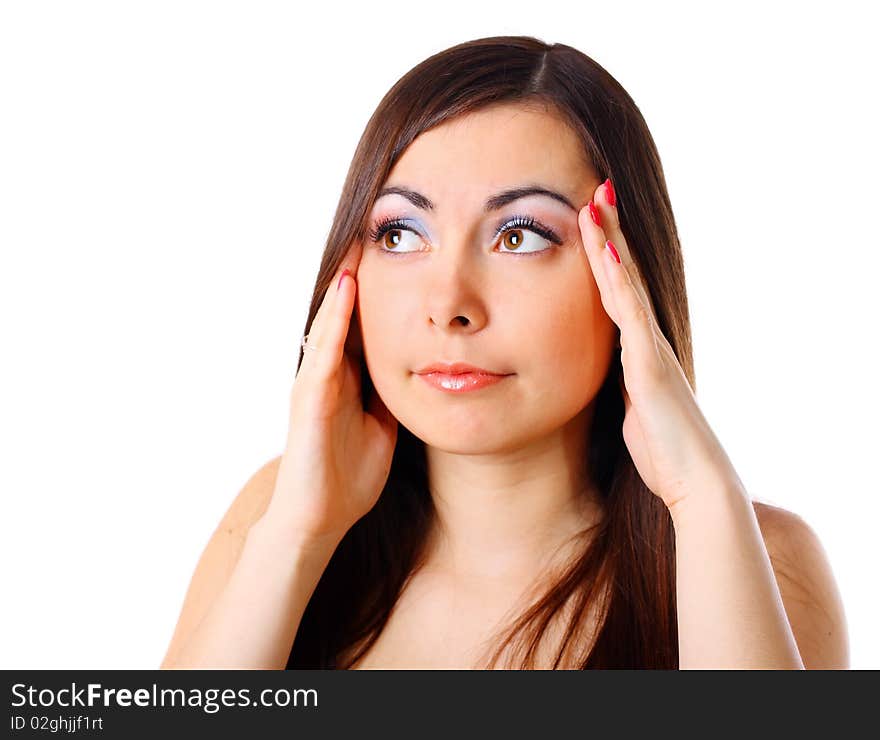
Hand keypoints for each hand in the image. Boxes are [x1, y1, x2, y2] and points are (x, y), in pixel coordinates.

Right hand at [263, 241, 398, 544]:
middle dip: (363, 270)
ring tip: (362, 237)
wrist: (319, 518)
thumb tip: (428, 372)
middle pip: (348, 310)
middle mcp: (330, 370)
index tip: (407, 252)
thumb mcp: (386, 426)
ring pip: (332, 318)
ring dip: (345, 279)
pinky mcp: (310, 397)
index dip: (385, 288)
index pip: (369, 321)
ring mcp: (316, 380)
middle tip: (382, 224)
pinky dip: (335, 317)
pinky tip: (346, 287)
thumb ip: (395, 395)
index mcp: (350, 377)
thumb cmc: (350, 474)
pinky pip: (324, 349)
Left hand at [577, 179, 742, 511]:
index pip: (615, 293)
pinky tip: (603, 253)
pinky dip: (616, 281)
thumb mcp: (631, 411)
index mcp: (637, 350)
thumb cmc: (662, 452)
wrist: (693, 479)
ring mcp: (649, 348)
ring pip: (625, 285)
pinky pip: (629, 314)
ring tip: (595, 204)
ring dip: (610, 243)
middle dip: (609, 234)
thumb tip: (610, 379)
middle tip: (597, 191)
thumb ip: (621, 387)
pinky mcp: (650, 364)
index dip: (604, 256)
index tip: (589, 221)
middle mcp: (646, 341)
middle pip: (622, 276)